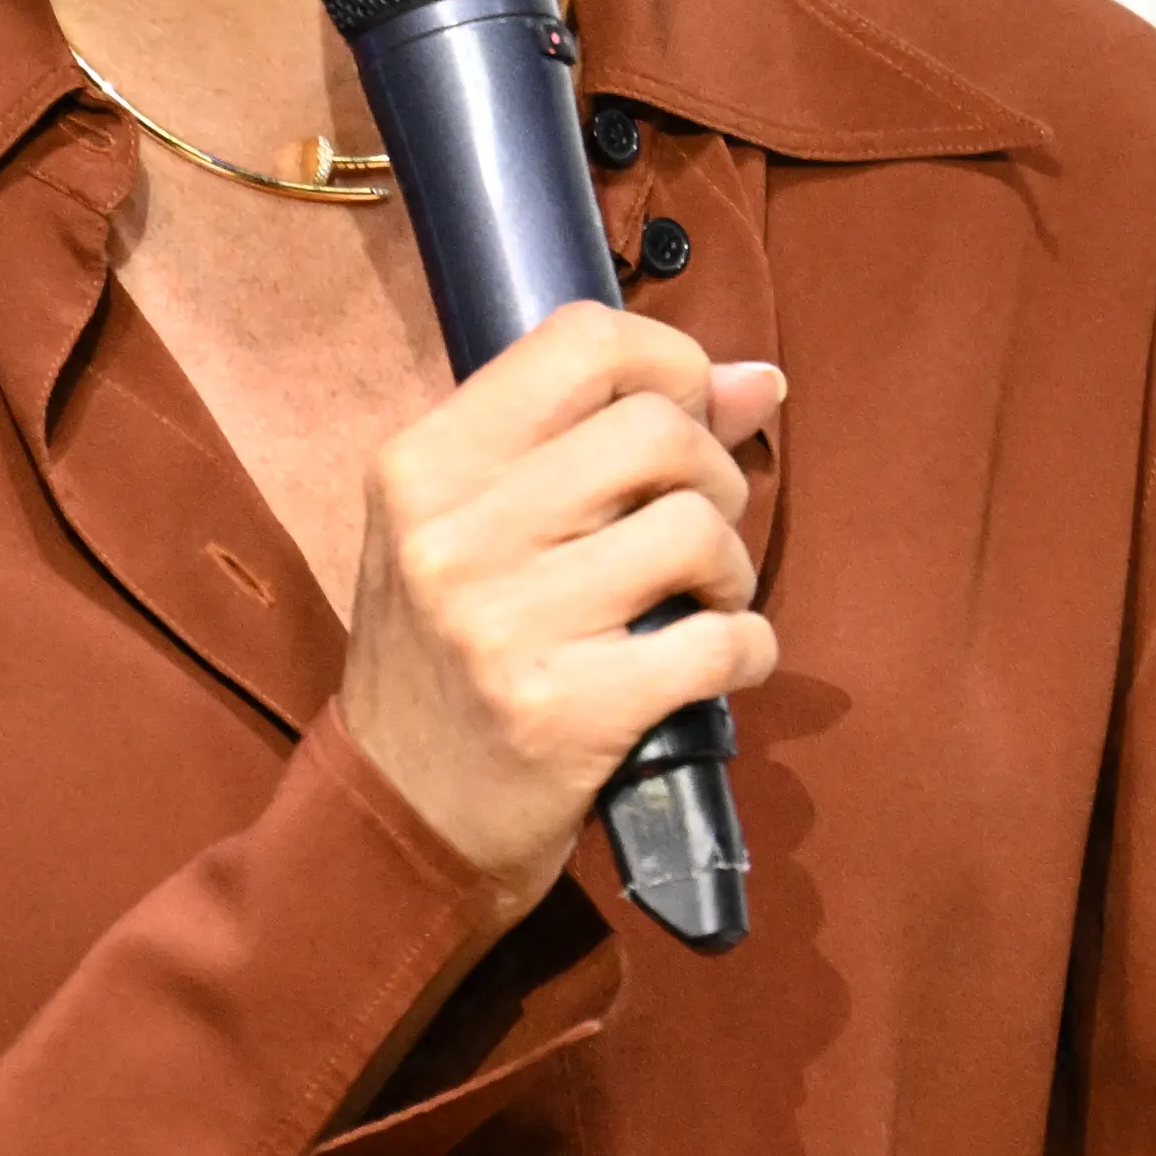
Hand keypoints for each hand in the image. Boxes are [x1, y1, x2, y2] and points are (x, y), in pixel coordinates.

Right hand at [336, 309, 784, 901]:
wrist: (401, 814)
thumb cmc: (450, 652)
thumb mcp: (479, 527)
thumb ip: (600, 439)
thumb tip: (755, 380)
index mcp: (424, 464)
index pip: (582, 341)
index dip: (665, 364)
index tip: (682, 414)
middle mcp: (453, 534)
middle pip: (656, 430)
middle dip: (712, 474)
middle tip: (696, 529)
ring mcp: (506, 625)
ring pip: (696, 530)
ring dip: (731, 567)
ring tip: (702, 600)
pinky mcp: (566, 712)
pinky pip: (720, 644)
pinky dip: (748, 650)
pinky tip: (720, 662)